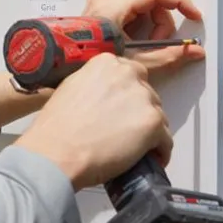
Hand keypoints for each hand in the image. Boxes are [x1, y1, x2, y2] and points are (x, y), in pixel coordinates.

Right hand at [14, 53, 169, 191]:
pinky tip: (149, 160)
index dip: (127, 95)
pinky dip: (160, 151)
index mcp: (106, 63)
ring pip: (159, 116)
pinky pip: (166, 140)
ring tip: (135, 148)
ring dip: (149, 131)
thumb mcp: (71, 88)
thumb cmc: (57, 128)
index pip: (131, 75)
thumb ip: (95, 83)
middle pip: (147, 94)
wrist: (56, 152)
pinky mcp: (154, 123)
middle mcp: (128, 74)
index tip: (123, 109)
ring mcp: (144, 98)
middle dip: (139, 112)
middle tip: (125, 130)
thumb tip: (106, 95)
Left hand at [82, 0, 204, 78]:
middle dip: (159, 16)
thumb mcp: (136, 60)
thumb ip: (168, 55)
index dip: (180, 3)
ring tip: (140, 29)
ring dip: (144, 3)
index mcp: (116, 5)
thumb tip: (194, 51)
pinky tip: (125, 9)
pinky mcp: (93, 1)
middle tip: (156, 40)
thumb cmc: (92, 62)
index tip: (193, 15)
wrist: (65, 66)